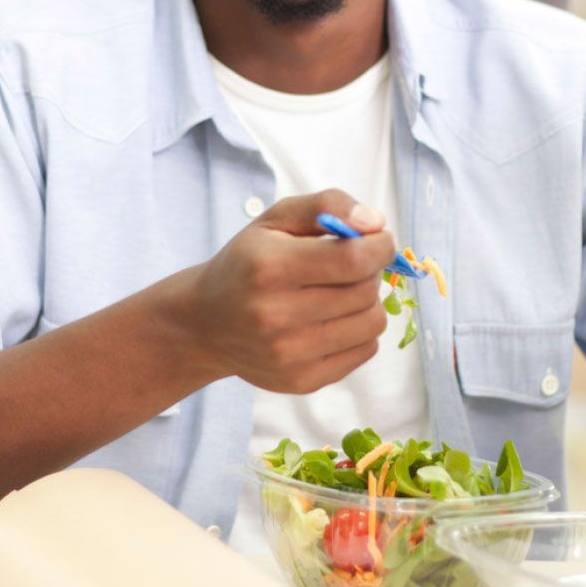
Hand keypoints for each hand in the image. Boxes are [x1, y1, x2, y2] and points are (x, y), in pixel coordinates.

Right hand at [189, 190, 394, 393]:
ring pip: (372, 324)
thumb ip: (327, 205)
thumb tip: (375, 223)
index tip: (379, 241)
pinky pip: (365, 350)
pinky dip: (360, 331)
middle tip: (351, 265)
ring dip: (368, 302)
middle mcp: (275, 315)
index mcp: (269, 267)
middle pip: (365, 291)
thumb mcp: (276, 220)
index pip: (352, 260)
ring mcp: (288, 355)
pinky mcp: (301, 381)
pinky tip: (333, 320)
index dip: (379, 247)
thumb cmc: (247, 263)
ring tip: (341, 293)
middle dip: (370, 271)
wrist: (206, 323)